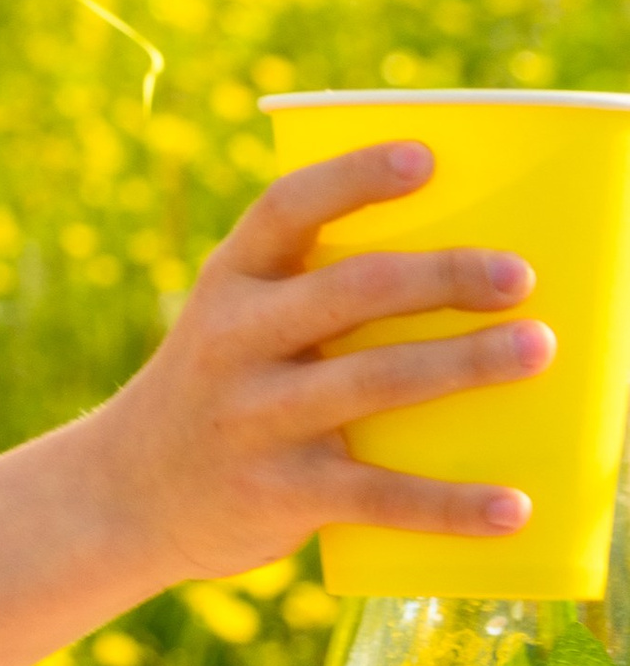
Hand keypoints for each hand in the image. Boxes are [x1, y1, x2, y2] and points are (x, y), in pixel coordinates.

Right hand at [89, 140, 550, 583]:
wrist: (130, 492)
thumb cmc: (222, 388)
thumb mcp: (239, 323)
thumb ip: (317, 299)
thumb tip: (466, 282)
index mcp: (231, 280)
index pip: (287, 208)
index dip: (354, 178)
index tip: (425, 159)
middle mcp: (235, 339)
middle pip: (350, 292)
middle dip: (440, 277)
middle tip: (517, 275)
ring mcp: (256, 417)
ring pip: (374, 382)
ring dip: (463, 364)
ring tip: (535, 350)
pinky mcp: (280, 492)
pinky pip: (378, 496)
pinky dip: (450, 505)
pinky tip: (513, 507)